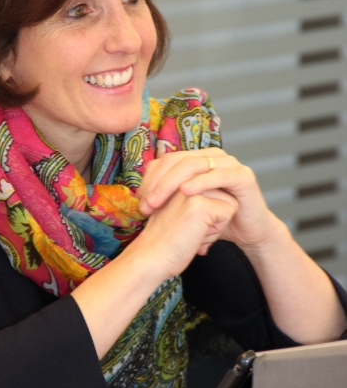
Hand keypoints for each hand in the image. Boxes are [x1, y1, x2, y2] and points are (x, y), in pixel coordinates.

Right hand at [130, 187, 238, 280]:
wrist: (150, 257)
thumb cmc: (164, 239)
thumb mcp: (178, 209)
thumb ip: (196, 198)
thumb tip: (225, 198)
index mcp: (178, 177)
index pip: (214, 187)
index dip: (208, 210)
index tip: (184, 222)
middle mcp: (184, 179)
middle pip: (224, 192)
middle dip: (214, 215)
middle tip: (189, 229)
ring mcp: (191, 189)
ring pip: (229, 201)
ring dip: (216, 222)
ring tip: (193, 232)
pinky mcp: (200, 203)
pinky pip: (228, 211)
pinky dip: (217, 229)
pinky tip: (197, 235)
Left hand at [137, 149, 274, 250]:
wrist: (248, 231)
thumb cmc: (215, 219)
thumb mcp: (187, 206)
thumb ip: (168, 197)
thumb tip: (139, 196)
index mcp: (197, 159)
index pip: (166, 160)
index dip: (150, 178)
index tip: (139, 200)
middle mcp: (212, 156)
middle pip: (177, 160)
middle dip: (157, 182)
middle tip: (146, 204)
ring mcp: (229, 163)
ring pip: (193, 165)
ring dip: (171, 183)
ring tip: (158, 201)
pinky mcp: (243, 176)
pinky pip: (218, 175)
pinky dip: (200, 182)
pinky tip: (185, 192)